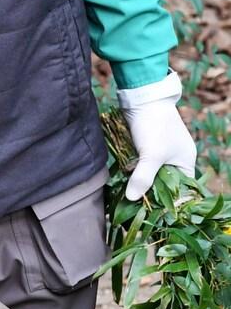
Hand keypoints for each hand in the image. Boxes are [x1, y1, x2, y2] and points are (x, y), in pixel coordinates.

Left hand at [118, 69, 196, 199]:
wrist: (142, 96)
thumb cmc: (154, 126)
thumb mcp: (151, 155)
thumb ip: (143, 178)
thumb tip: (133, 198)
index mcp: (186, 164)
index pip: (180, 191)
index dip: (167, 201)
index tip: (151, 211)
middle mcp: (175, 160)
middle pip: (164, 184)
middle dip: (150, 192)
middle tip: (133, 204)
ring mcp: (160, 152)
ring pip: (150, 174)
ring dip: (139, 181)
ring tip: (126, 193)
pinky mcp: (145, 146)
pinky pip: (140, 164)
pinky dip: (133, 170)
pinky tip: (123, 177)